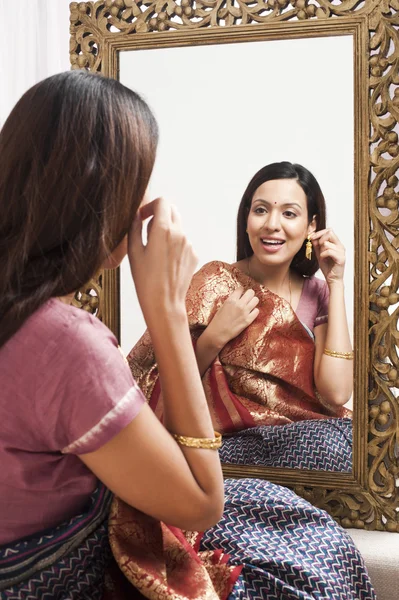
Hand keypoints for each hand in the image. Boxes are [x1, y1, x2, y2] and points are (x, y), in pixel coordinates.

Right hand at [128, 198, 197, 322]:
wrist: (165, 303)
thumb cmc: (146, 281)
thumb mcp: (133, 252)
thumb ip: (135, 228)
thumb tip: (137, 216)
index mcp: (163, 230)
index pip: (162, 201)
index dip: (151, 206)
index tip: (144, 216)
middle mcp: (180, 233)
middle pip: (172, 210)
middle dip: (160, 215)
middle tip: (148, 231)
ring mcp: (189, 244)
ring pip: (178, 227)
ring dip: (167, 231)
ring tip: (155, 252)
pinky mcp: (194, 254)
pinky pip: (183, 242)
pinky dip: (175, 245)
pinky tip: (165, 262)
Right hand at [206, 287, 259, 347]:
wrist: (218, 333)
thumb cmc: (218, 320)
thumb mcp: (223, 306)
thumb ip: (232, 300)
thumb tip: (238, 296)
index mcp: (231, 300)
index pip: (241, 288)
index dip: (241, 291)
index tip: (240, 294)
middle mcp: (239, 304)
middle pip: (251, 292)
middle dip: (249, 295)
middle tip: (247, 299)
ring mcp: (245, 312)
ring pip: (256, 300)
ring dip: (253, 302)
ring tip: (249, 306)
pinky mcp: (248, 320)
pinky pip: (257, 311)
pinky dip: (254, 311)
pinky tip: (250, 314)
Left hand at [310, 229, 345, 284]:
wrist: (332, 279)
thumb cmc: (327, 267)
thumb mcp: (320, 254)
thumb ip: (317, 246)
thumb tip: (312, 237)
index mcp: (337, 244)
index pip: (330, 231)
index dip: (320, 232)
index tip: (312, 237)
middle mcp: (340, 246)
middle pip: (330, 233)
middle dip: (320, 238)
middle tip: (317, 246)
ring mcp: (342, 252)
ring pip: (327, 243)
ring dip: (321, 250)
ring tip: (322, 256)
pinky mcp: (341, 258)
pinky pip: (328, 251)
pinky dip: (323, 255)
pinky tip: (323, 259)